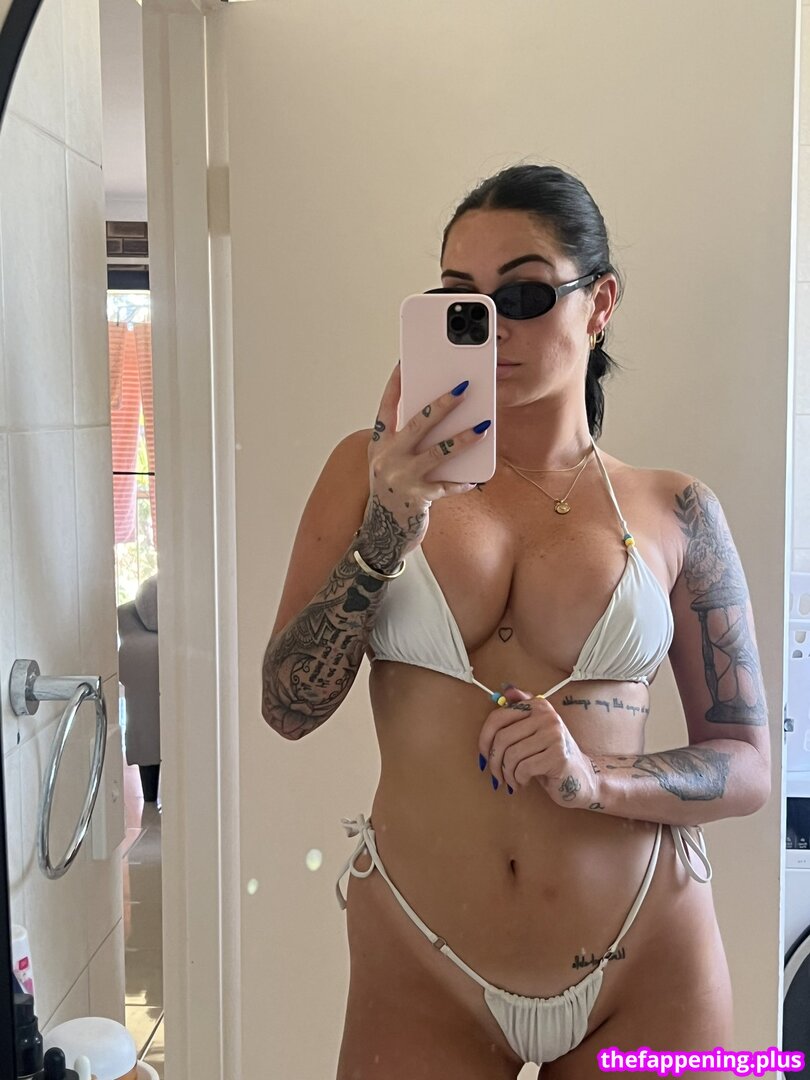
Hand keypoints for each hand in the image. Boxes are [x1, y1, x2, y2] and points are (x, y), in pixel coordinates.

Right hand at [357, 364, 490, 566]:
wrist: (382, 532)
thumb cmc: (391, 490)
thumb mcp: (390, 461)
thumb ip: (405, 439)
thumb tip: (438, 414)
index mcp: (379, 444)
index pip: (387, 406)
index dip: (396, 382)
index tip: (407, 361)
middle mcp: (386, 458)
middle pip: (417, 423)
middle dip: (442, 404)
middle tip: (464, 387)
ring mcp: (401, 478)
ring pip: (437, 452)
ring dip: (463, 438)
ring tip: (484, 426)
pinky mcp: (417, 499)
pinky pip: (447, 486)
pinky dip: (463, 481)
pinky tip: (476, 477)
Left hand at [478, 685, 598, 808]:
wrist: (580, 778)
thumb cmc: (550, 755)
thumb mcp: (535, 729)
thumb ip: (522, 708)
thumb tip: (506, 689)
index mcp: (539, 705)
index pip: (498, 717)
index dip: (484, 739)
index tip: (484, 754)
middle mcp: (547, 716)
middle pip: (502, 738)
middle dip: (494, 761)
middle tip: (496, 774)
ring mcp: (554, 735)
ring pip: (511, 755)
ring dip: (507, 773)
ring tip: (512, 779)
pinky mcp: (558, 756)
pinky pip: (523, 768)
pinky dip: (518, 779)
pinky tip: (523, 782)